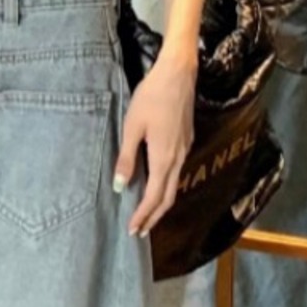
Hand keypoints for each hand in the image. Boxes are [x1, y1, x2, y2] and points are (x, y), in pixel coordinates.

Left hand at [115, 55, 195, 237]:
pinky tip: (156, 185)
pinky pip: (177, 173)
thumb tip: (119, 186)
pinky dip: (166, 187)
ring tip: (146, 214)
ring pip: (174, 186)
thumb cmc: (151, 97)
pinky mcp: (186, 142)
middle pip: (168, 198)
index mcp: (163, 157)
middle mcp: (178, 158)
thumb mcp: (132, 127)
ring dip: (160, 203)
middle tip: (139, 231)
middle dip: (153, 217)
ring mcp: (185, 150)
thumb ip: (127, 158)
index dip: (143, 215)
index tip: (132, 230)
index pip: (154, 197)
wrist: (178, 74)